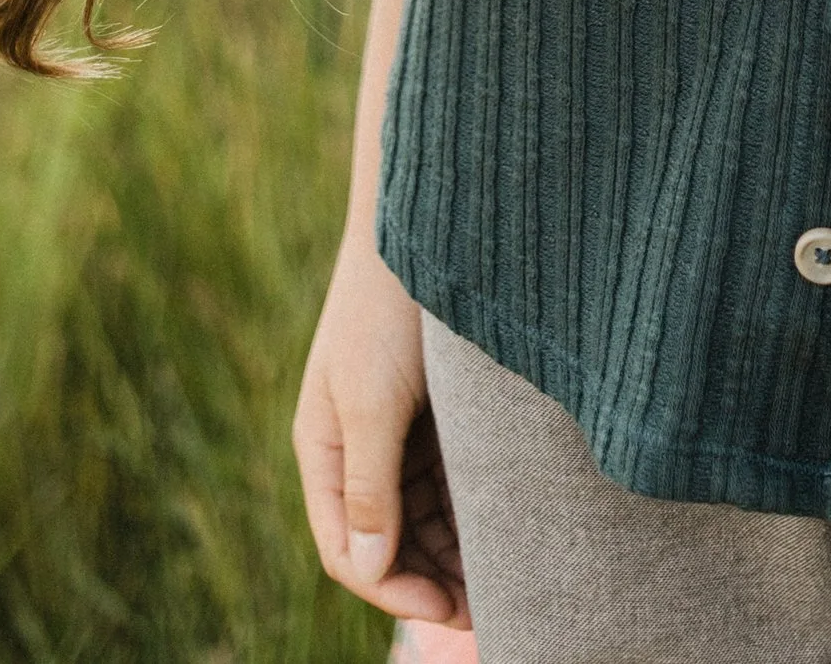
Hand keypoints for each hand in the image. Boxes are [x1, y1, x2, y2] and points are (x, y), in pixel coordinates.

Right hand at [292, 229, 468, 626]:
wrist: (427, 220)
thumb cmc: (388, 305)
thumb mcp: (374, 398)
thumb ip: (369, 483)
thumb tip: (367, 567)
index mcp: (325, 450)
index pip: (347, 549)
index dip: (393, 589)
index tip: (449, 605)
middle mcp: (355, 449)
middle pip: (387, 543)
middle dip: (430, 581)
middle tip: (490, 609)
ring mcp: (393, 432)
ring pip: (420, 520)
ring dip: (453, 554)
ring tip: (505, 581)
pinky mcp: (430, 413)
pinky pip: (446, 483)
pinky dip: (469, 513)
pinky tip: (506, 531)